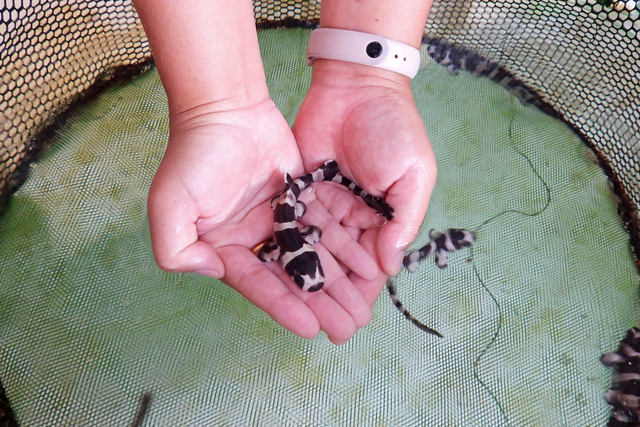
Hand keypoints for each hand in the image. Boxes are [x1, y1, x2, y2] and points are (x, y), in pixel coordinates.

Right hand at [147, 98, 377, 343]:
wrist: (224, 107)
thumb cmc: (194, 155)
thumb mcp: (169, 205)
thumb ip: (176, 248)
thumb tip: (213, 272)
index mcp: (224, 248)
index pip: (257, 283)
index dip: (283, 306)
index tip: (310, 328)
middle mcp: (252, 240)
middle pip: (289, 278)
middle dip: (317, 305)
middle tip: (346, 329)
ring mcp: (276, 220)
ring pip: (311, 257)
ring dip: (335, 283)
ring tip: (361, 309)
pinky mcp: (297, 201)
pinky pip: (323, 228)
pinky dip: (341, 247)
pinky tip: (364, 267)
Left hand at [293, 60, 436, 306]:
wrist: (356, 85)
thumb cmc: (394, 128)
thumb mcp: (414, 175)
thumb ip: (403, 220)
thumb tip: (389, 266)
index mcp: (382, 215)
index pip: (372, 262)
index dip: (364, 292)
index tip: (356, 322)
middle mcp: (351, 215)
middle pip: (340, 263)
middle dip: (335, 296)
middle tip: (329, 330)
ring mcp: (323, 203)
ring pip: (315, 249)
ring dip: (310, 281)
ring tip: (303, 314)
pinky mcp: (298, 188)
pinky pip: (293, 223)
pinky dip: (289, 249)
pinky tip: (281, 277)